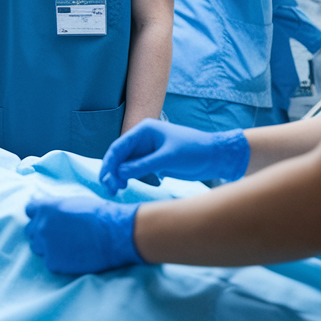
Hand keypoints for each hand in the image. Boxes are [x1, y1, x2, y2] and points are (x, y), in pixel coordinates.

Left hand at [25, 196, 143, 273]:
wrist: (114, 234)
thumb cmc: (99, 214)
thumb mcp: (74, 202)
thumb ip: (56, 208)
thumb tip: (50, 212)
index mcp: (45, 207)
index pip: (30, 210)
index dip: (39, 215)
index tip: (47, 219)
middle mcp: (41, 225)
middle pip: (31, 230)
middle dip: (42, 232)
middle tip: (59, 235)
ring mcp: (45, 245)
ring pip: (38, 247)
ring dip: (48, 247)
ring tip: (67, 247)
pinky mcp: (53, 262)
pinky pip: (49, 262)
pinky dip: (58, 260)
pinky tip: (73, 256)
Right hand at [98, 118, 248, 193]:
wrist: (215, 157)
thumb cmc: (194, 150)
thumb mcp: (168, 158)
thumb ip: (143, 165)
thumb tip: (119, 173)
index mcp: (144, 130)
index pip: (119, 146)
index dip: (109, 163)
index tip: (106, 180)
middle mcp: (142, 139)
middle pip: (119, 156)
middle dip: (111, 171)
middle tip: (110, 189)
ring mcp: (147, 151)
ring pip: (124, 164)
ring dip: (117, 176)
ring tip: (115, 191)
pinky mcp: (153, 162)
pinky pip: (133, 170)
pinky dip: (127, 178)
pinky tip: (124, 186)